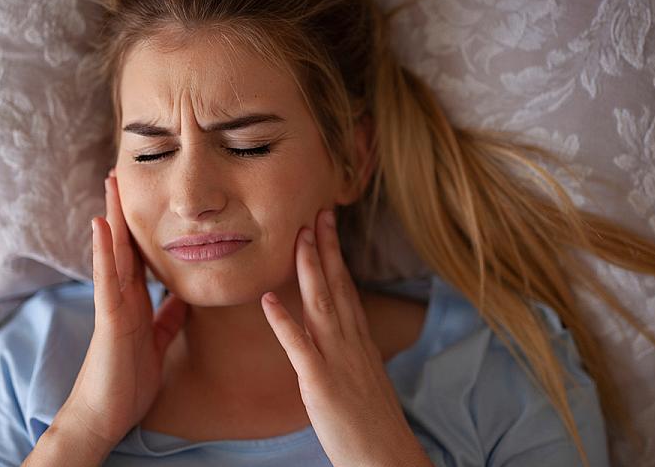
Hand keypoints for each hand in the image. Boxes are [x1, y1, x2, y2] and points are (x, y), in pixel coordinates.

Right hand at [60, 168, 187, 449]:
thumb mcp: (157, 343)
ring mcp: (112, 305)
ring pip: (113, 253)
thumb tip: (183, 298)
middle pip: (124, 245)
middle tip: (123, 173)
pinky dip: (105, 251)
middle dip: (124, 210)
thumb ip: (167, 318)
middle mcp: (122, 297)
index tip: (147, 197)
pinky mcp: (108, 318)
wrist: (106, 415)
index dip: (143, 227)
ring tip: (112, 183)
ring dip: (113, 217)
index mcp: (135, 302)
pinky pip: (107, 280)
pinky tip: (103, 225)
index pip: (140, 256)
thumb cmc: (128, 381)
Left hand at [261, 208, 430, 466]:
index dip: (336, 255)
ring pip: (321, 305)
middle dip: (325, 247)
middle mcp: (351, 343)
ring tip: (297, 237)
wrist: (387, 457)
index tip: (328, 226)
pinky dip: (283, 322)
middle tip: (316, 212)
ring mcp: (337, 361)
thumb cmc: (373, 424)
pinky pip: (299, 347)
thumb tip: (342, 336)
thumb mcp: (365, 378)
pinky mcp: (320, 383)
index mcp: (360, 341)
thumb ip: (351, 353)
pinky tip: (267, 300)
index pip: (347, 288)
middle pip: (337, 286)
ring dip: (308, 269)